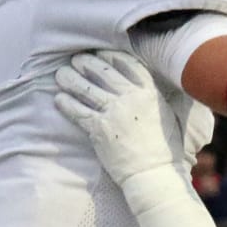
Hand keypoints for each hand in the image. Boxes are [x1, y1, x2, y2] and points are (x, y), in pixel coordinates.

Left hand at [53, 50, 179, 192]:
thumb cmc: (165, 150)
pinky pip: (78, 111)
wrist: (154, 174)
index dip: (110, 56)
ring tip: (61, 74)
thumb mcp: (167, 116)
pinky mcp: (99, 129)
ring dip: (70, 79)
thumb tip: (144, 87)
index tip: (100, 52)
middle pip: (103, 72)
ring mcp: (113, 112)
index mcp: (149, 93)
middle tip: (76, 59)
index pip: (127, 64)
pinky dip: (66, 103)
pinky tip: (59, 98)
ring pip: (86, 89)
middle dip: (86, 63)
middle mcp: (130, 98)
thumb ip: (153, 98)